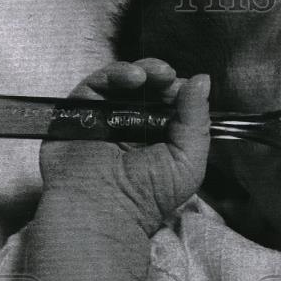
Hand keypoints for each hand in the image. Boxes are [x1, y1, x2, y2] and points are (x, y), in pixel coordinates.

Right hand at [39, 59, 209, 234]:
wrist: (104, 210)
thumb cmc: (147, 196)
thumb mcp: (188, 159)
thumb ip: (197, 120)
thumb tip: (202, 80)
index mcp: (160, 136)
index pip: (171, 102)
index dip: (180, 91)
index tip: (188, 89)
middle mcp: (132, 125)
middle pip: (147, 87)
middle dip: (161, 77)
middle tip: (168, 77)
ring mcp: (104, 118)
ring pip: (122, 82)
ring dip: (141, 71)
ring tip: (153, 75)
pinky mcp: (78, 112)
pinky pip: (95, 85)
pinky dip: (114, 74)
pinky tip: (131, 78)